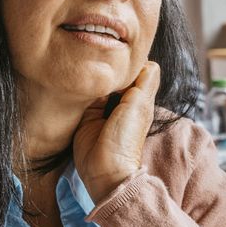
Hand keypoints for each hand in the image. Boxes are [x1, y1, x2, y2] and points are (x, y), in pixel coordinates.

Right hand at [73, 62, 159, 200]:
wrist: (104, 170)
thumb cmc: (125, 140)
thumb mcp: (140, 107)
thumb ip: (145, 82)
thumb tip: (145, 60)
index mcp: (139, 99)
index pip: (136, 70)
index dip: (129, 62)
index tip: (120, 56)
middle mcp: (122, 101)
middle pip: (116, 75)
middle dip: (110, 67)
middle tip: (101, 60)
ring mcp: (103, 108)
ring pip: (100, 82)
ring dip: (95, 77)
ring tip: (89, 68)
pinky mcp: (86, 114)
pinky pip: (84, 94)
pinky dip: (82, 87)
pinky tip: (79, 80)